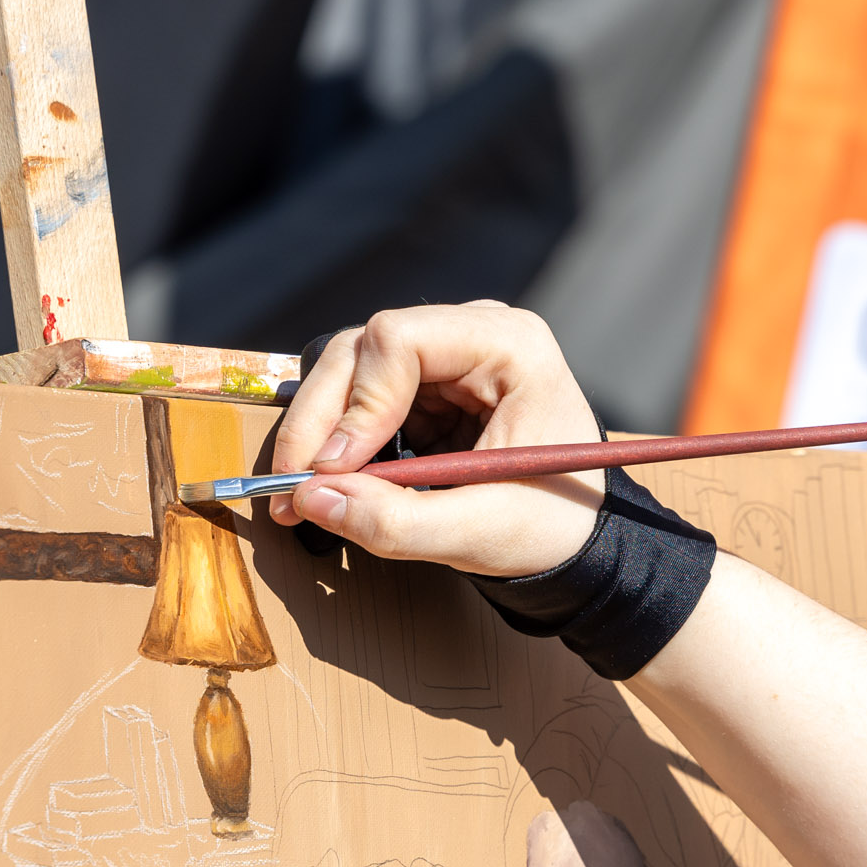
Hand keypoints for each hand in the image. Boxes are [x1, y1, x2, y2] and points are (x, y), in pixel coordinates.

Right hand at [268, 302, 604, 578]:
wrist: (576, 533)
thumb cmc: (551, 524)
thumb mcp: (483, 532)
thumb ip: (398, 522)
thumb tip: (312, 501)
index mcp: (509, 344)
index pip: (399, 339)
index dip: (357, 404)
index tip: (333, 470)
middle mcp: (471, 332)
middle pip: (361, 349)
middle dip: (321, 421)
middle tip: (291, 489)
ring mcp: (443, 355)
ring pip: (348, 371)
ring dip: (319, 433)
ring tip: (301, 495)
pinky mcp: (422, 386)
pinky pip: (357, 399)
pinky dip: (334, 443)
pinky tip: (328, 485)